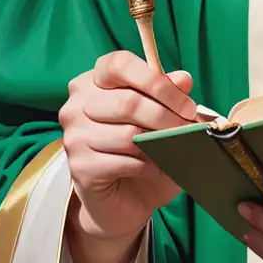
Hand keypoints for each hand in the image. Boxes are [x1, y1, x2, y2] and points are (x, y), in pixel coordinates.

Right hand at [59, 50, 196, 245]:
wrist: (125, 198)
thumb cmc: (144, 147)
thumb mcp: (162, 115)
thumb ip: (170, 93)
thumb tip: (183, 79)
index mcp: (94, 80)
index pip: (119, 64)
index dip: (155, 80)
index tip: (185, 103)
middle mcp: (77, 104)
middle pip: (128, 101)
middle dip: (166, 117)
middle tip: (188, 128)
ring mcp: (74, 137)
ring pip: (127, 134)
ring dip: (158, 143)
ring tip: (170, 148)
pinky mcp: (79, 168)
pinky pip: (123, 162)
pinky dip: (147, 166)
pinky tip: (154, 167)